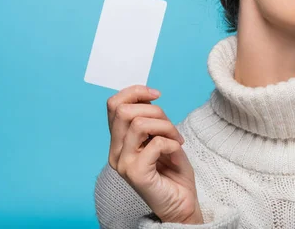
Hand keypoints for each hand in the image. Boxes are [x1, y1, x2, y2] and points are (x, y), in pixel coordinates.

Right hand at [106, 84, 203, 223]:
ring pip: (139, 124)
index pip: (113, 105)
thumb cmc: (172, 171)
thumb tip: (148, 95)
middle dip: (155, 111)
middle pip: (123, 110)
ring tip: (176, 138)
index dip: (135, 92)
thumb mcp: (160, 136)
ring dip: (166, 126)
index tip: (156, 95)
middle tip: (171, 128)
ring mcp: (123, 164)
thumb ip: (150, 119)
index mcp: (118, 141)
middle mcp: (115, 152)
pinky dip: (172, 142)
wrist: (182, 202)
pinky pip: (155, 144)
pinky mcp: (136, 174)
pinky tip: (176, 150)